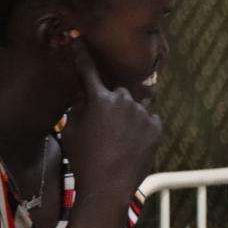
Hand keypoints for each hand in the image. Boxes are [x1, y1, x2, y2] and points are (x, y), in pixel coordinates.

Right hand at [60, 39, 161, 199]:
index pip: (88, 71)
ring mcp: (143, 114)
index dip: (82, 55)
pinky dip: (142, 128)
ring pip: (135, 107)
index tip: (78, 39)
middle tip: (105, 126)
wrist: (107, 188)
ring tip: (120, 141)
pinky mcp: (156, 128)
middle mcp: (124, 101)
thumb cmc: (83, 161)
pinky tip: (132, 145)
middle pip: (118, 92)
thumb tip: (83, 97)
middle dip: (112, 103)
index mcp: (100, 99)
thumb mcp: (70, 131)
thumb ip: (78, 108)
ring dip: (128, 117)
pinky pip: (149, 120)